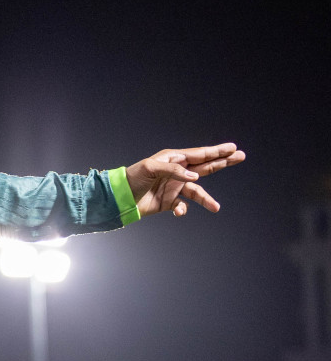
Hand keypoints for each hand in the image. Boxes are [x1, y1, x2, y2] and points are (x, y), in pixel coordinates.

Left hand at [125, 143, 244, 217]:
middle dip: (223, 162)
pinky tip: (179, 212)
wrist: (120, 197)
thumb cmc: (132, 178)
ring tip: (216, 207)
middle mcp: (177, 171)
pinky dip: (183, 210)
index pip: (199, 154)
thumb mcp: (150, 168)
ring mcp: (174, 187)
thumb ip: (173, 170)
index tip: (233, 148)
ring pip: (197, 190)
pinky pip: (182, 206)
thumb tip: (194, 176)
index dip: (216, 151)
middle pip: (205, 167)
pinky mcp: (169, 201)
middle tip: (241, 156)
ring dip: (206, 199)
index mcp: (173, 159)